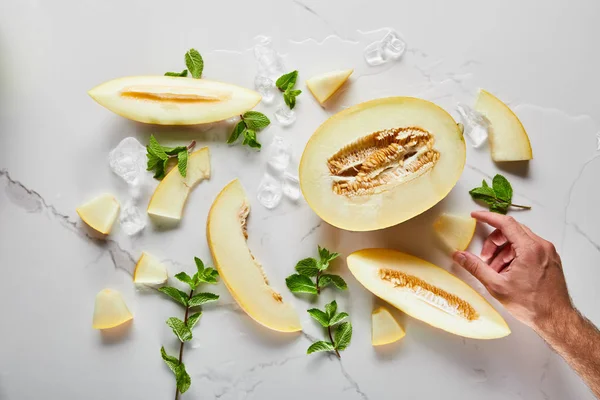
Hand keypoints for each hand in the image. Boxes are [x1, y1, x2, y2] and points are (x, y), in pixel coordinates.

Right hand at [452, 211, 572, 332]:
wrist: (555, 319)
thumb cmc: (530, 304)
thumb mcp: (497, 286)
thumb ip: (476, 267)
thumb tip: (459, 256)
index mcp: (530, 249)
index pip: (506, 223)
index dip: (488, 217)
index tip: (475, 216)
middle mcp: (542, 246)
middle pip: (512, 231)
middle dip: (494, 242)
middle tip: (485, 258)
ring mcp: (548, 252)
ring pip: (520, 240)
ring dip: (504, 250)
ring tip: (497, 270)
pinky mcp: (550, 259)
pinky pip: (528, 248)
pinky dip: (515, 255)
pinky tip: (508, 272)